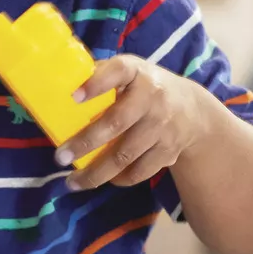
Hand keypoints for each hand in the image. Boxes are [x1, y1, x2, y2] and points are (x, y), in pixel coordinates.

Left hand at [57, 57, 211, 190]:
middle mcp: (153, 97)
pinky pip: (140, 171)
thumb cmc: (145, 88)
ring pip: (125, 155)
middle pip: (116, 123)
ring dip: (97, 173)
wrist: (191, 110)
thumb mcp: (130, 73)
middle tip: (60, 158)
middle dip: (85, 143)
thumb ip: (103, 75)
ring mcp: (162, 126)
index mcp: (138, 72)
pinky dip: (120, 179)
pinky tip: (103, 180)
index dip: (97, 84)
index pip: (119, 71)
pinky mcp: (169, 151)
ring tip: (73, 182)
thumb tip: (61, 84)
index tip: (74, 97)